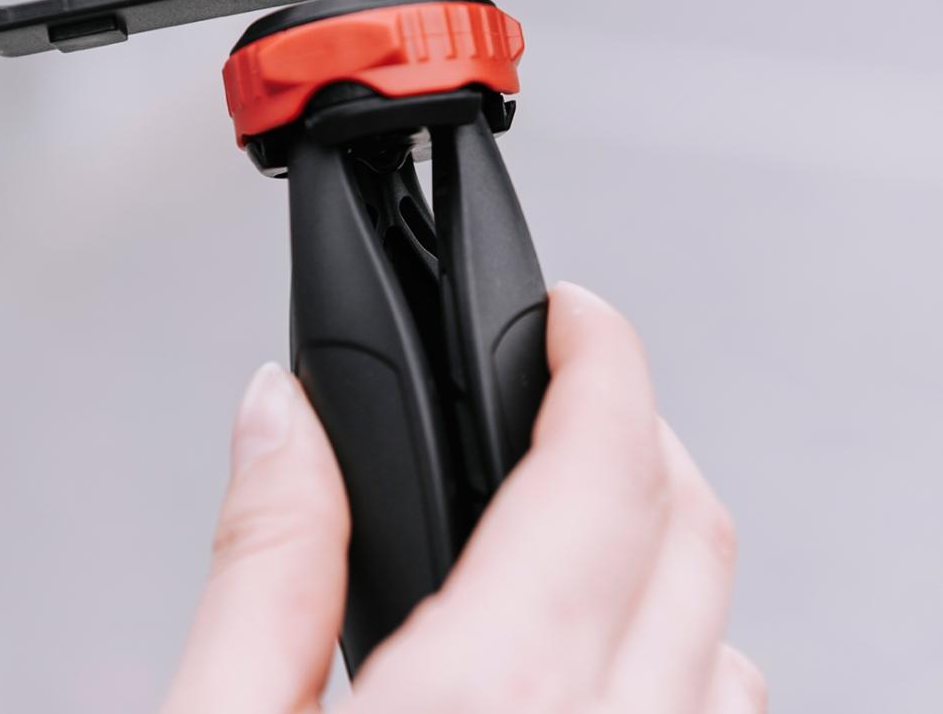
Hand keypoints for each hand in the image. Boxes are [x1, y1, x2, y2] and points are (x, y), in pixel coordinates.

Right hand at [159, 284, 765, 713]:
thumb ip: (262, 562)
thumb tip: (278, 416)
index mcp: (493, 697)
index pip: (600, 464)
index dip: (599, 355)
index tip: (572, 311)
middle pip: (690, 527)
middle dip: (639, 424)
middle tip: (567, 384)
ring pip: (724, 630)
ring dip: (667, 536)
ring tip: (582, 497)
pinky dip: (685, 645)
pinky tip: (605, 639)